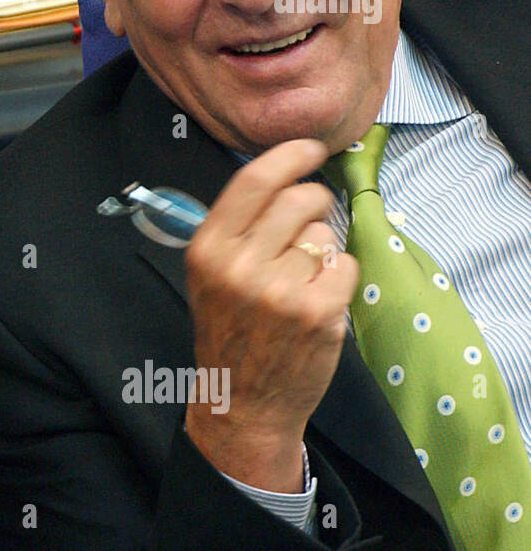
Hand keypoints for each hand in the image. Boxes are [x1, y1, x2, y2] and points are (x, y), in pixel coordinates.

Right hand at [182, 138, 358, 491]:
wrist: (242, 402)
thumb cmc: (230, 331)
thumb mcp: (209, 274)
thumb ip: (237, 228)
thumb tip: (282, 175)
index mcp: (207, 249)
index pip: (254, 180)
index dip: (290, 156)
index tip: (311, 149)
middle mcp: (238, 265)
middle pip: (299, 199)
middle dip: (314, 204)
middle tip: (309, 226)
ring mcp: (279, 289)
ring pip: (324, 234)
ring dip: (321, 250)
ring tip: (301, 280)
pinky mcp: (316, 312)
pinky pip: (345, 265)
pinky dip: (338, 279)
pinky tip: (317, 301)